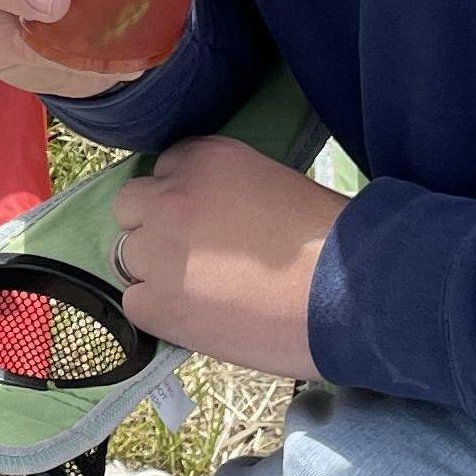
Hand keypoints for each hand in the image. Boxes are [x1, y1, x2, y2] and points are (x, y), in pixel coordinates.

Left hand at [110, 137, 340, 376]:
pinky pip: (134, 303)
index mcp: (205, 158)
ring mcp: (157, 248)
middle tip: (194, 256)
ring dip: (155, 271)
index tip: (207, 222)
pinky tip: (198, 318)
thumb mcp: (271, 187)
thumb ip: (227, 195)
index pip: (165, 169)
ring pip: (127, 256)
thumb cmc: (328, 243)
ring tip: (201, 293)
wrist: (347, 295)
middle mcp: (171, 195)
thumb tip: (212, 223)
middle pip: (131, 207)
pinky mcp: (156, 302)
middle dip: (154, 228)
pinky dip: (159, 312)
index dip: (183, 199)